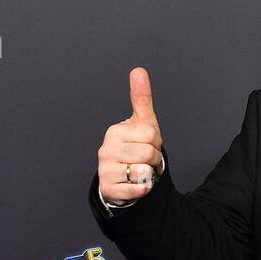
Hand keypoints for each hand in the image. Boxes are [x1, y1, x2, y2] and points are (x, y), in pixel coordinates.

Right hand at [96, 67, 163, 204]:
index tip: (146, 144)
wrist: (125, 179)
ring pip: (144, 171)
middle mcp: (105, 149)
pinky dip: (143, 188)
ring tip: (138, 171)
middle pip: (149, 152)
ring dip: (148, 174)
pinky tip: (134, 184)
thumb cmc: (136, 148)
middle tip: (144, 160)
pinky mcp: (109, 188)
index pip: (151, 134)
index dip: (156, 142)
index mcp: (115, 131)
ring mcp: (104, 169)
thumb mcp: (142, 122)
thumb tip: (138, 70)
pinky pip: (139, 188)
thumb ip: (141, 97)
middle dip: (154, 159)